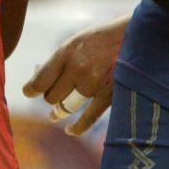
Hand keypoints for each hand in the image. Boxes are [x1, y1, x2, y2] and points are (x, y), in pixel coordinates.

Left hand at [21, 16, 127, 135]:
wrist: (139, 38)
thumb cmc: (105, 39)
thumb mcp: (77, 41)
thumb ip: (60, 60)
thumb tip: (40, 77)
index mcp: (67, 52)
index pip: (41, 79)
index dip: (31, 89)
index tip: (28, 92)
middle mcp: (78, 69)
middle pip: (52, 96)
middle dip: (51, 96)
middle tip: (52, 95)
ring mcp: (94, 84)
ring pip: (67, 106)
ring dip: (60, 110)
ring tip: (54, 115)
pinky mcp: (110, 96)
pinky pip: (88, 117)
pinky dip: (78, 127)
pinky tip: (70, 130)